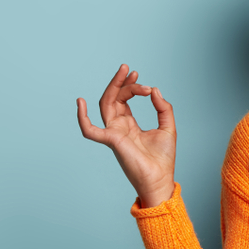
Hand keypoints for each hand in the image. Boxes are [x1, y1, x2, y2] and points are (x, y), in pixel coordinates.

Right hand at [77, 64, 176, 206]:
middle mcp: (118, 127)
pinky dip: (82, 118)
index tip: (143, 80)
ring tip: (125, 73)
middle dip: (121, 82)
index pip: (124, 99)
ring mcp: (113, 133)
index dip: (132, 87)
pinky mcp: (112, 141)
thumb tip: (155, 89)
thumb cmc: (162, 158)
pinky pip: (90, 130)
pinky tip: (80, 102)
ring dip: (114, 88)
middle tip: (130, 70)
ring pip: (106, 105)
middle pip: (114, 98)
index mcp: (129, 125)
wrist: (160, 179)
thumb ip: (163, 108)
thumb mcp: (168, 127)